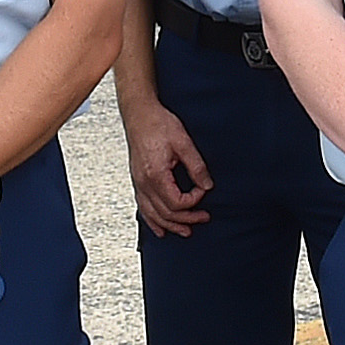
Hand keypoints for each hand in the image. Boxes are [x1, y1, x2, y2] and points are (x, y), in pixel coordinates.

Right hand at [125, 99, 212, 239]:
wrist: (139, 113)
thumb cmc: (158, 124)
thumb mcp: (183, 142)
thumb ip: (196, 166)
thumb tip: (207, 184)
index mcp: (156, 175)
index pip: (177, 202)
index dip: (194, 200)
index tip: (204, 190)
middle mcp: (144, 183)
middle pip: (165, 213)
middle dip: (186, 219)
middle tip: (204, 218)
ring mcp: (138, 183)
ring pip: (153, 214)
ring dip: (170, 225)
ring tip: (185, 231)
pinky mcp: (137, 180)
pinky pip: (143, 207)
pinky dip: (152, 221)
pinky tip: (160, 228)